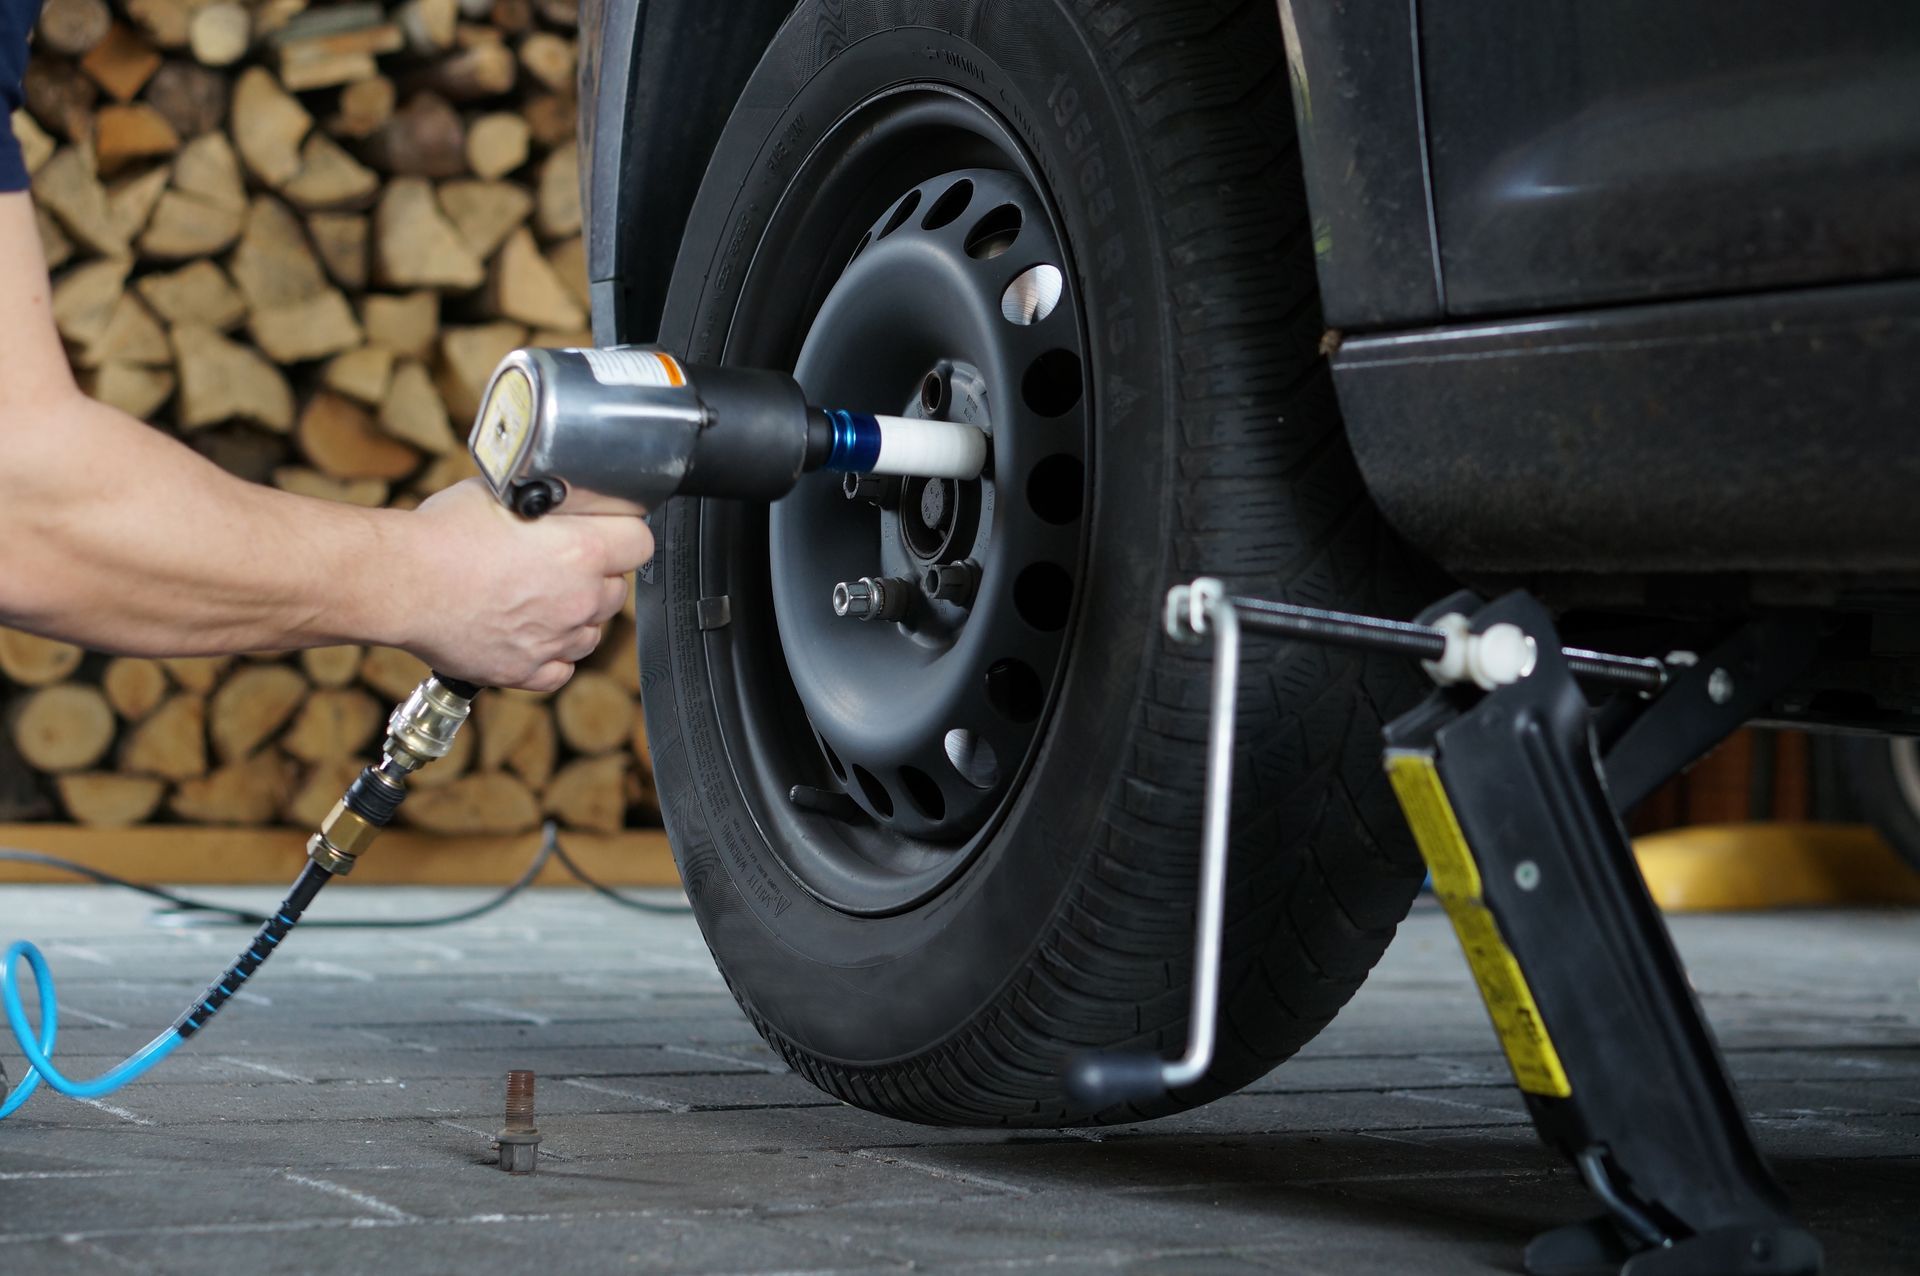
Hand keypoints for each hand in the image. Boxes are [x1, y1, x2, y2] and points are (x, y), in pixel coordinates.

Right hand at [395, 479, 652, 691]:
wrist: (398, 581)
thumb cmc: (441, 534)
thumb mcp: (502, 493)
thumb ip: (545, 504)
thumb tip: (558, 499)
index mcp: (581, 550)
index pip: (640, 542)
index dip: (624, 533)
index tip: (611, 531)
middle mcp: (577, 598)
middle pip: (617, 590)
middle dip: (597, 577)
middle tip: (562, 564)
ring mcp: (554, 639)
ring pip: (592, 633)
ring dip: (576, 617)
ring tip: (540, 599)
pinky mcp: (525, 670)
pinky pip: (560, 670)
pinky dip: (551, 656)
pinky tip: (530, 635)